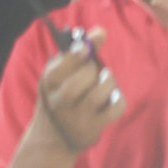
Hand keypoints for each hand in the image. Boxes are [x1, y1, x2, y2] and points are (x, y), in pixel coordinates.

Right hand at [35, 30, 123, 152]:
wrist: (54, 136)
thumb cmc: (59, 96)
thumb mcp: (57, 75)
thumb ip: (76, 53)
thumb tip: (100, 31)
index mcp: (48, 82)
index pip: (64, 63)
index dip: (79, 51)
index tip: (91, 42)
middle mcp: (60, 99)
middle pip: (87, 74)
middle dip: (95, 69)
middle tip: (92, 72)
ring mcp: (77, 115)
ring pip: (103, 90)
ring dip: (109, 82)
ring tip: (103, 84)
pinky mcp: (93, 128)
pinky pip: (116, 108)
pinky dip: (118, 100)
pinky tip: (111, 100)